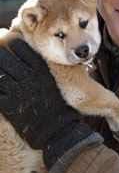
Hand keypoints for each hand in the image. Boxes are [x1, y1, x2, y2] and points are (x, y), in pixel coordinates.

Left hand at [0, 40, 101, 170]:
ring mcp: (18, 91)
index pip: (24, 51)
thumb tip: (38, 61)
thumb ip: (45, 71)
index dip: (16, 45)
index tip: (12, 43)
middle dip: (1, 54)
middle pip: (8, 60)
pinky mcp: (9, 104)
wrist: (56, 129)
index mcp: (41, 71)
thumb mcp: (55, 84)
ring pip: (0, 73)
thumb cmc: (58, 106)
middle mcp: (29, 78)